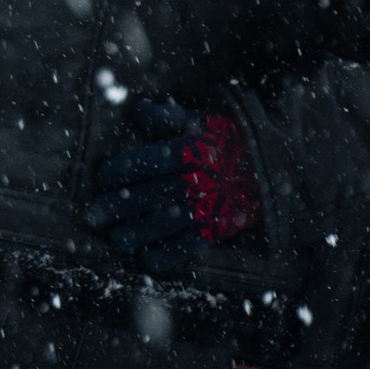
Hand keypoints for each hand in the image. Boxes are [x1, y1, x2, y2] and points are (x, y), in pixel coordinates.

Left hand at [89, 101, 259, 274]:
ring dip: (135, 234)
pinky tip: (147, 259)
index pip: (141, 162)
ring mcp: (204, 208)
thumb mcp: (198, 120)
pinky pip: (189, 246)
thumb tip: (138, 109)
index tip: (101, 178)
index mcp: (184, 153)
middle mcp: (191, 182)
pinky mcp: (217, 229)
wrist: (276, 164)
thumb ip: (167, 116)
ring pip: (162, 224)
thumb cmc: (228, 139)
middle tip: (93, 216)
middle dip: (115, 207)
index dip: (117, 171)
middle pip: (144, 196)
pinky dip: (168, 255)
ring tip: (115, 241)